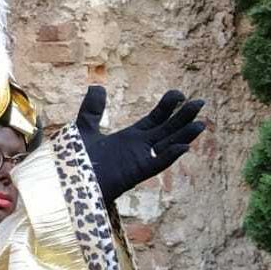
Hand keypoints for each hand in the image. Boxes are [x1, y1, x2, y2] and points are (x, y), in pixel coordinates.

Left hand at [75, 86, 205, 201]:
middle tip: (200, 102)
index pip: (155, 119)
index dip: (168, 107)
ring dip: (184, 136)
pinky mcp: (135, 174)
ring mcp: (139, 161)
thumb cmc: (76, 160)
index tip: (179, 94)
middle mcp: (138, 148)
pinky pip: (156, 165)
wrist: (69, 183)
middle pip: (167, 130)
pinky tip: (183, 148)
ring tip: (201, 123)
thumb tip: (98, 86)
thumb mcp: (84, 129)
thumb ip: (92, 110)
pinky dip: (169, 157)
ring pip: (168, 146)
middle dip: (183, 117)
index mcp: (130, 138)